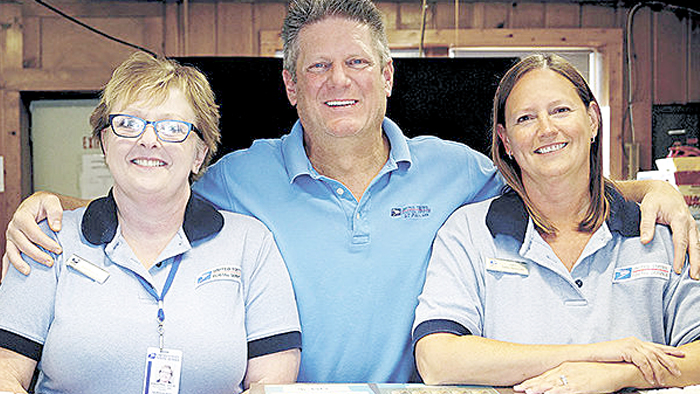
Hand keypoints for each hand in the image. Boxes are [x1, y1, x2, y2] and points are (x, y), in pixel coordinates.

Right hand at [3, 191, 63, 275]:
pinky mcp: (12, 243)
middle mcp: (13, 228)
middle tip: (50, 262)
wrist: (34, 203)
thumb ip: (55, 212)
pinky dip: (6, 268)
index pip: (34, 233)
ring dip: (20, 263)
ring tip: (29, 272)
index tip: (58, 250)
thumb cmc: (42, 203)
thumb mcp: (51, 201)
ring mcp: (11, 237)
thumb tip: (56, 227)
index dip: (46, 243)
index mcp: (22, 217)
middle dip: (37, 255)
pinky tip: (6, 279)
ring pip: (12, 252)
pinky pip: (7, 257)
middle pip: (24, 245)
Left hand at [513, 362, 630, 393]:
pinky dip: (553, 392)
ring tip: (526, 391)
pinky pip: (563, 390)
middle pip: (544, 379)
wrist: (614, 371)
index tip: (522, 384)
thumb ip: (567, 375)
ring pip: (550, 384)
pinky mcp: (579, 386)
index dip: (533, 381)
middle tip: (517, 388)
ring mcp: (571, 378)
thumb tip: (557, 383)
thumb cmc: (598, 372)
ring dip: (537, 389)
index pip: (545, 375)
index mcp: (565, 367)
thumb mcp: (579, 371)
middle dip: (530, 385)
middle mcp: (566, 371)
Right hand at [584, 337, 682, 385]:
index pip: (655, 346)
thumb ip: (634, 357)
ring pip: (652, 358)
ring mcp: (631, 345)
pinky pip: (643, 362)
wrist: (590, 354)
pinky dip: (648, 372)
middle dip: (669, 362)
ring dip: (658, 371)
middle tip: (677, 371)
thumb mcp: (622, 355)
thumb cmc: (604, 356)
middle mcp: (635, 341)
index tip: (680, 354)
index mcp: (635, 341)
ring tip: (662, 381)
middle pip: (657, 351)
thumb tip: (644, 365)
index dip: (669, 350)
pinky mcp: (627, 350)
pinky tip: (650, 379)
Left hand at [638, 180, 699, 278]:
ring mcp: (692, 226)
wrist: (663, 190)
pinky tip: (693, 264)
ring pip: (697, 245)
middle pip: (694, 246)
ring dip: (698, 260)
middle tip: (694, 277)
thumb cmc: (655, 199)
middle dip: (695, 262)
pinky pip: (695, 243)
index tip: (676, 269)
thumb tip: (645, 241)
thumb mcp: (647, 209)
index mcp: (679, 219)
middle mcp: (689, 223)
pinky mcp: (691, 228)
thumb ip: (646, 224)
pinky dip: (695, 254)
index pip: (680, 241)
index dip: (679, 256)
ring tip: (695, 275)